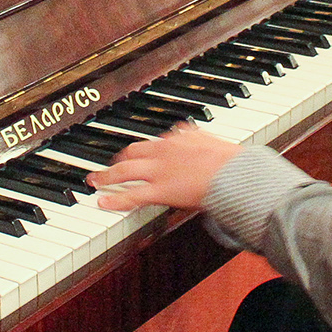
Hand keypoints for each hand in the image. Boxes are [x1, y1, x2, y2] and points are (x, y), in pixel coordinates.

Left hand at [88, 124, 239, 211]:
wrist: (236, 174)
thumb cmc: (231, 161)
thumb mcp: (211, 139)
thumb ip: (196, 135)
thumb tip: (189, 129)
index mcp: (177, 138)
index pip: (151, 142)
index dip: (139, 150)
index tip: (133, 154)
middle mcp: (163, 151)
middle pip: (131, 152)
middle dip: (116, 160)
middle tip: (106, 167)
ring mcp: (159, 171)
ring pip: (124, 171)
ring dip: (106, 176)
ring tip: (95, 181)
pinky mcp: (159, 191)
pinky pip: (131, 196)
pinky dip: (114, 200)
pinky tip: (102, 202)